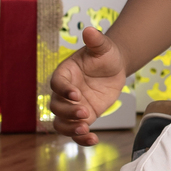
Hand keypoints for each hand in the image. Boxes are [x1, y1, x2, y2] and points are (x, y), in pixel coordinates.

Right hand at [49, 26, 126, 144]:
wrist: (114, 68)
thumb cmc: (105, 55)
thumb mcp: (103, 47)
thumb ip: (96, 41)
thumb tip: (90, 30)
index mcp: (65, 73)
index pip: (57, 83)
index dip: (64, 90)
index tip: (76, 95)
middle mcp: (64, 92)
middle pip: (56, 106)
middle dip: (68, 112)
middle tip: (85, 113)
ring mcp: (72, 106)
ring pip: (61, 123)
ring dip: (70, 129)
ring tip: (85, 130)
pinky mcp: (83, 117)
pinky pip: (77, 131)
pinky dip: (82, 139)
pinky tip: (93, 140)